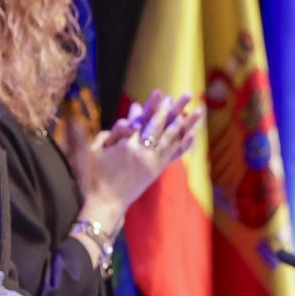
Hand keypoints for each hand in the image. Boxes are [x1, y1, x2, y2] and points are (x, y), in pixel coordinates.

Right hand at [77, 94, 202, 232]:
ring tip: (198, 110)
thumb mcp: (96, 151)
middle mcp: (145, 153)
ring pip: (173, 139)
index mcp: (128, 146)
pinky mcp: (156, 171)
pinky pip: (173, 155)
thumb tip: (127, 122)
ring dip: (186, 123)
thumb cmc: (95, 175)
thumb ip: (109, 133)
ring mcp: (153, 163)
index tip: (162, 93)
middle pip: (163, 126)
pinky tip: (192, 135)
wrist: (106, 202)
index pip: (145, 121)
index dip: (154, 106)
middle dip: (175, 109)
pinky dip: (183, 144)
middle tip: (187, 94)